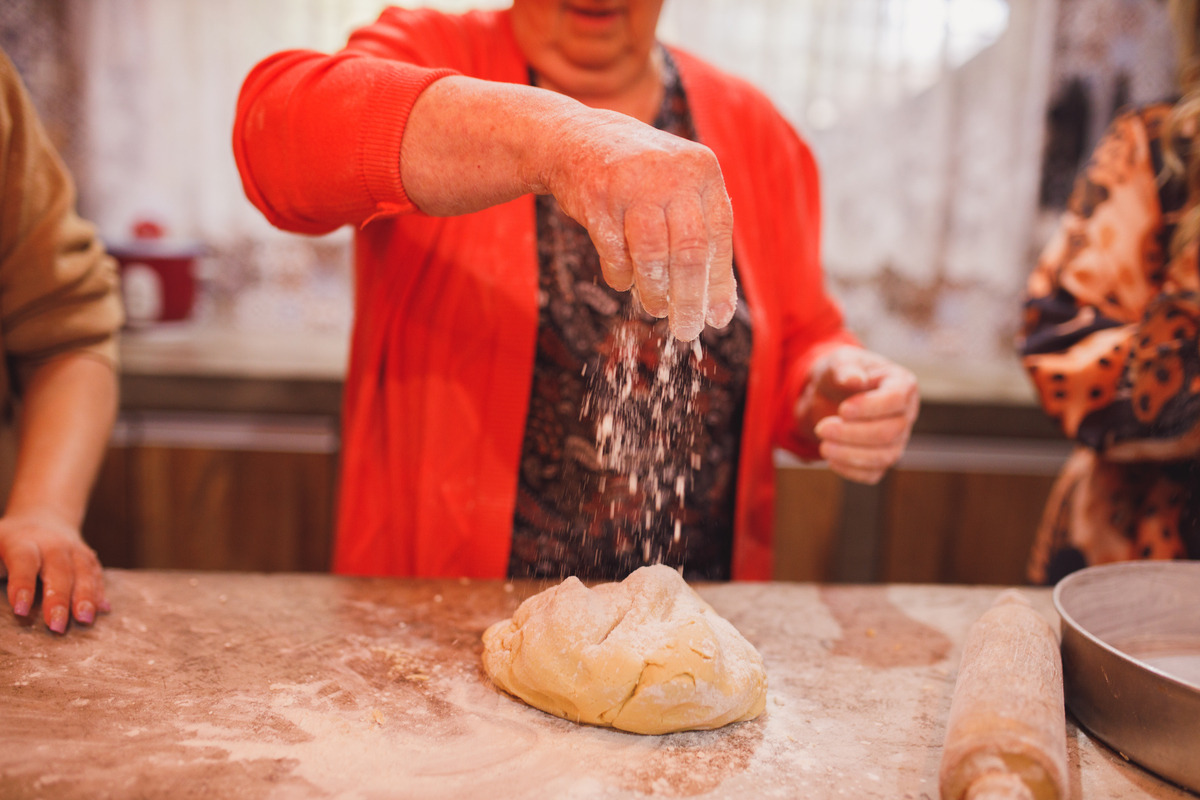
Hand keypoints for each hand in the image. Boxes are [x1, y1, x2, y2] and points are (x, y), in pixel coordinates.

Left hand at [0, 511, 107, 632]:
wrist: (42, 518)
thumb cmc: (5, 541)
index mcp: (21, 542)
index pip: (24, 561)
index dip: (23, 584)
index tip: (19, 609)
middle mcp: (52, 544)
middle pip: (59, 569)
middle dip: (59, 597)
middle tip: (57, 625)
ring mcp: (74, 550)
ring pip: (83, 571)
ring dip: (86, 596)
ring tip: (86, 620)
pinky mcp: (88, 558)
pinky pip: (97, 575)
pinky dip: (100, 593)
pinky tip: (103, 611)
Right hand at [542, 110, 735, 340]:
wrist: (575, 139)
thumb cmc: (638, 176)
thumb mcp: (679, 189)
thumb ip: (702, 235)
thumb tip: (719, 307)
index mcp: (702, 170)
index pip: (718, 237)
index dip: (718, 284)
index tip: (716, 319)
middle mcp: (672, 173)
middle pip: (690, 251)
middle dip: (689, 299)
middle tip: (685, 329)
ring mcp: (632, 184)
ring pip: (652, 256)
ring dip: (655, 292)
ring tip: (655, 308)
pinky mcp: (597, 198)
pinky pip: (615, 253)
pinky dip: (621, 275)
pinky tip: (624, 281)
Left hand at [796, 346, 918, 483]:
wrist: (828, 394)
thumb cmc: (840, 373)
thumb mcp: (838, 362)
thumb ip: (845, 368)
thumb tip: (855, 380)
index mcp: (902, 385)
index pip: (896, 400)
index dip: (870, 407)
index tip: (842, 410)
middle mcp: (905, 414)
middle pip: (890, 432)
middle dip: (854, 433)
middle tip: (822, 428)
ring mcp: (896, 440)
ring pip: (885, 457)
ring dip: (851, 455)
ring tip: (823, 447)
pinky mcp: (881, 459)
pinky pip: (873, 473)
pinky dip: (852, 471)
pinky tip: (831, 460)